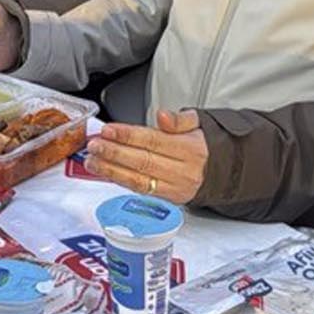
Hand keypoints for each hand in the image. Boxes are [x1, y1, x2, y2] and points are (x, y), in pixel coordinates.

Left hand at [84, 110, 208, 204]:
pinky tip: (105, 172)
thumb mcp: (198, 124)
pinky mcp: (168, 198)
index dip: (128, 136)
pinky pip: (140, 189)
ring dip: (111, 170)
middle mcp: (182, 170)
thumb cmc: (202, 146)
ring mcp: (175, 186)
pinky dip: (120, 180)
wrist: (220, 172)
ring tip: (92, 161)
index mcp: (189, 148)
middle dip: (114, 153)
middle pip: (142, 161)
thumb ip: (180, 119)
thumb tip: (163, 116)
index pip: (153, 141)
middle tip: (94, 145)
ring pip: (138, 179)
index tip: (108, 130)